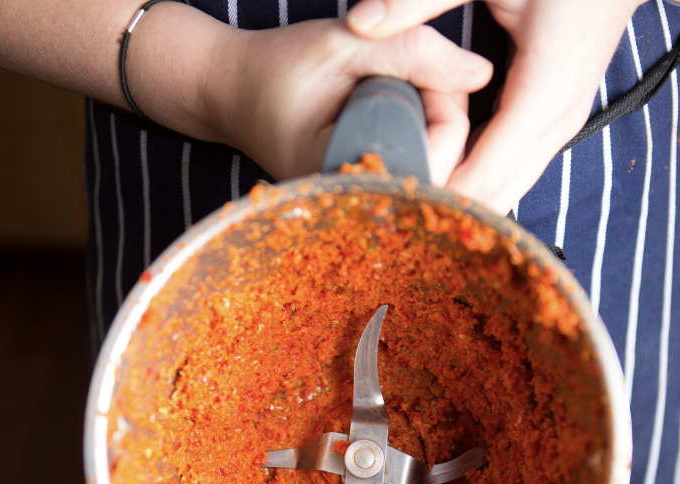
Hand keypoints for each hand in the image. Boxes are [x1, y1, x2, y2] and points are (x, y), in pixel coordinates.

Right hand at [204, 18, 492, 184]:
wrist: (233, 96)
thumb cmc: (277, 69)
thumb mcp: (343, 44)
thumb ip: (412, 52)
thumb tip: (482, 72)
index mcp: (347, 176)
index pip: (436, 156)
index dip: (448, 103)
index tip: (425, 65)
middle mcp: (357, 207)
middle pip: (443, 172)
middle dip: (447, 117)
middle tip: (421, 74)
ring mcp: (361, 208)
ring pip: (434, 177)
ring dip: (437, 129)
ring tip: (408, 91)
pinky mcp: (364, 199)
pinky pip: (415, 179)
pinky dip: (424, 143)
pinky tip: (409, 118)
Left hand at [347, 0, 642, 214]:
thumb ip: (420, 0)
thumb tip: (360, 22)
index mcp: (544, 92)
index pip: (483, 178)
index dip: (438, 201)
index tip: (391, 213)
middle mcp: (557, 121)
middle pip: (495, 197)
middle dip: (444, 211)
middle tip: (388, 218)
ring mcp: (558, 126)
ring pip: (504, 190)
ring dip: (458, 199)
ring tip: (404, 204)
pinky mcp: (551, 123)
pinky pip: (509, 168)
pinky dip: (473, 180)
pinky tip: (435, 180)